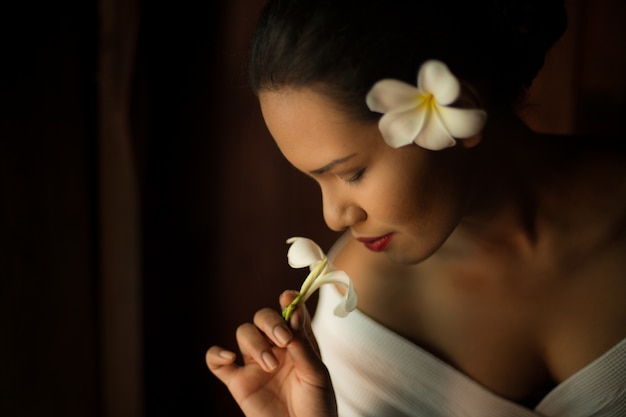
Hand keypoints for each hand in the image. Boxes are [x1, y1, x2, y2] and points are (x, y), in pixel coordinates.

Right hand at [206, 290, 337, 416]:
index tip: (287, 299)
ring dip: (255, 343)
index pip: (288, 312)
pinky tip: (229, 358)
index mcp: (297, 342)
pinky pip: (216, 363)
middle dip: (270, 322)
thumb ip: (303, 346)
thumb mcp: (316, 374)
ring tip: (271, 366)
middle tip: (283, 340)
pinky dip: (216, 354)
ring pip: (244, 333)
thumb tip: (294, 311)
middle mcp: (275, 348)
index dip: (287, 302)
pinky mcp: (238, 382)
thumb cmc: (317, 407)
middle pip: (262, 317)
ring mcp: (255, 364)